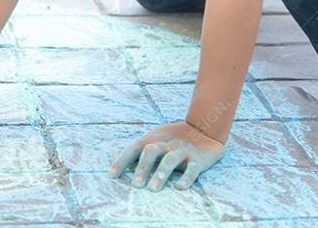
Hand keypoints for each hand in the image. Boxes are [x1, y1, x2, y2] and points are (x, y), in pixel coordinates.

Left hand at [110, 121, 224, 190]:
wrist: (205, 128)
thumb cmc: (174, 138)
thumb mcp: (157, 140)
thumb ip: (142, 152)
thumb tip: (123, 168)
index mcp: (154, 139)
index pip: (135, 148)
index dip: (122, 160)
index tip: (112, 175)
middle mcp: (167, 143)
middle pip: (151, 151)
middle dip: (143, 168)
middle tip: (136, 185)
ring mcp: (182, 150)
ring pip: (170, 159)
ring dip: (161, 173)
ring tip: (153, 188)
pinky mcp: (198, 159)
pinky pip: (192, 168)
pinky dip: (186, 177)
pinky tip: (180, 187)